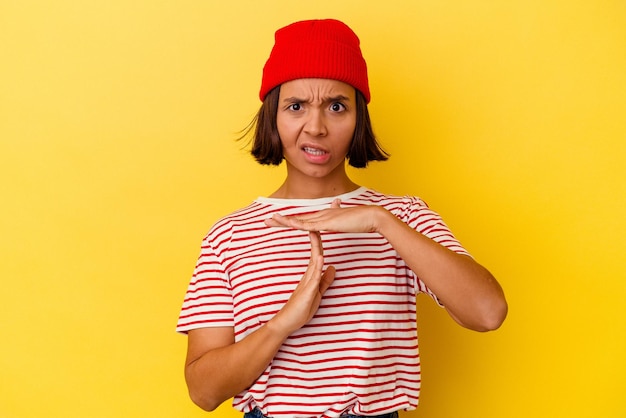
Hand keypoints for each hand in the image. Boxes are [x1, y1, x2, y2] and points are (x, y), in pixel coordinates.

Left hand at [264, 199, 385, 233]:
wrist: (371, 216)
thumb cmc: (361, 219)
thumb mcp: (346, 219)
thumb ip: (340, 215)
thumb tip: (336, 209)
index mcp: (325, 215)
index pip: (304, 218)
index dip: (290, 219)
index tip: (279, 220)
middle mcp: (321, 214)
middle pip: (297, 217)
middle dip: (281, 219)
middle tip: (267, 220)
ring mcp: (323, 218)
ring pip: (299, 219)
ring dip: (284, 220)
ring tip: (270, 219)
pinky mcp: (327, 223)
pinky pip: (309, 224)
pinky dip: (296, 223)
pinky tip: (287, 223)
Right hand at [269, 231, 335, 334]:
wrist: (287, 322)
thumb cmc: (301, 309)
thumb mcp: (317, 293)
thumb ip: (325, 281)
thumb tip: (332, 267)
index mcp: (311, 275)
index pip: (317, 254)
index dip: (321, 241)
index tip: (323, 227)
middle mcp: (308, 275)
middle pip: (315, 252)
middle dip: (317, 236)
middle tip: (318, 220)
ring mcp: (307, 282)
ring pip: (314, 261)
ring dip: (316, 246)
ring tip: (317, 231)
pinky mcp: (307, 291)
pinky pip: (314, 277)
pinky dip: (318, 266)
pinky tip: (321, 257)